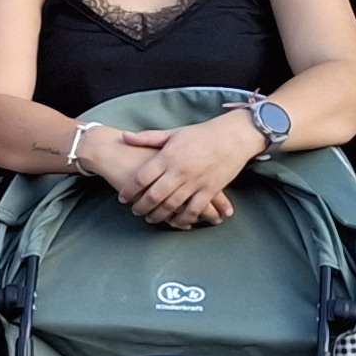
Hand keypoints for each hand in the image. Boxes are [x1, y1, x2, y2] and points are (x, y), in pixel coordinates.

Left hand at [118, 114, 261, 229]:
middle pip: (153, 196)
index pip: (141, 178)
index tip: (122, 198)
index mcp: (167, 157)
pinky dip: (184, 218)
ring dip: (158, 215)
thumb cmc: (201, 134)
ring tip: (150, 218)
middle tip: (134, 211)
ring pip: (171, 205)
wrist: (234, 136)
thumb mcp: (172, 133)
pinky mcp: (210, 190)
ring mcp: (195, 182)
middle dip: (141, 207)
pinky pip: (194, 209)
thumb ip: (147, 138)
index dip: (129, 191)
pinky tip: (176, 222)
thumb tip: (124, 137)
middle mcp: (179, 171)